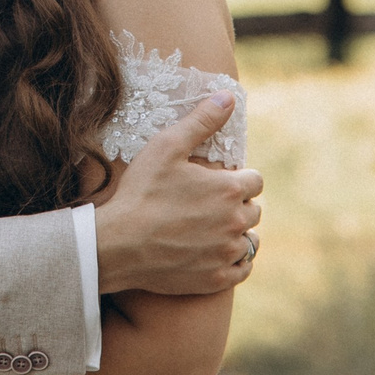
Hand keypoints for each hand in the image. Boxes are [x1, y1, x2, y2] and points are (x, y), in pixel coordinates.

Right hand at [92, 95, 263, 296]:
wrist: (119, 245)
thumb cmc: (140, 193)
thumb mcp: (166, 147)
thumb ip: (202, 121)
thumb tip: (228, 97)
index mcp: (229, 190)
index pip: (255, 181)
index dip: (237, 179)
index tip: (216, 182)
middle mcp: (236, 222)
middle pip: (254, 210)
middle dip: (237, 205)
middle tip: (208, 205)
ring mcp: (227, 253)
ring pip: (250, 241)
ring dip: (239, 234)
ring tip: (214, 229)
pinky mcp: (216, 278)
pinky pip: (242, 269)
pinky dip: (234, 262)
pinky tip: (216, 253)